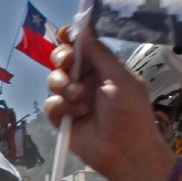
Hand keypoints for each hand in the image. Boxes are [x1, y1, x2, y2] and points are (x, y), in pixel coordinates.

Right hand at [43, 27, 174, 180]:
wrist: (125, 150)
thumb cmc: (130, 112)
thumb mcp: (120, 78)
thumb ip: (100, 54)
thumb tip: (84, 30)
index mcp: (102, 68)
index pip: (82, 47)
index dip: (71, 38)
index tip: (66, 34)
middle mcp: (86, 81)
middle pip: (62, 60)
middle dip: (62, 58)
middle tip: (68, 63)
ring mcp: (73, 100)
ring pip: (54, 80)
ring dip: (65, 86)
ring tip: (81, 98)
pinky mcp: (63, 119)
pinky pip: (51, 104)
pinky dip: (62, 107)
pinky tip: (77, 114)